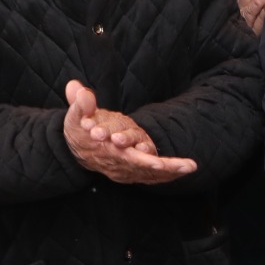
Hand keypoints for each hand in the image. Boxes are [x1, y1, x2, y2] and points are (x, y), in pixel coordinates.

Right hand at [63, 79, 196, 182]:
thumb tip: (78, 89)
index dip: (122, 141)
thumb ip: (80, 104)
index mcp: (102, 147)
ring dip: (168, 169)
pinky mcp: (137, 170)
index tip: (131, 141)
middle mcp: (117, 161)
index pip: (111, 146)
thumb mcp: (76, 116)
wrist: (82, 151)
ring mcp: (128, 167)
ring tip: (187, 167)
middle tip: (161, 164)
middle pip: (135, 163)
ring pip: (149, 171)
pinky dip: (171, 174)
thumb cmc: (80, 130)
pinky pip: (156, 176)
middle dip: (149, 162)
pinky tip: (188, 169)